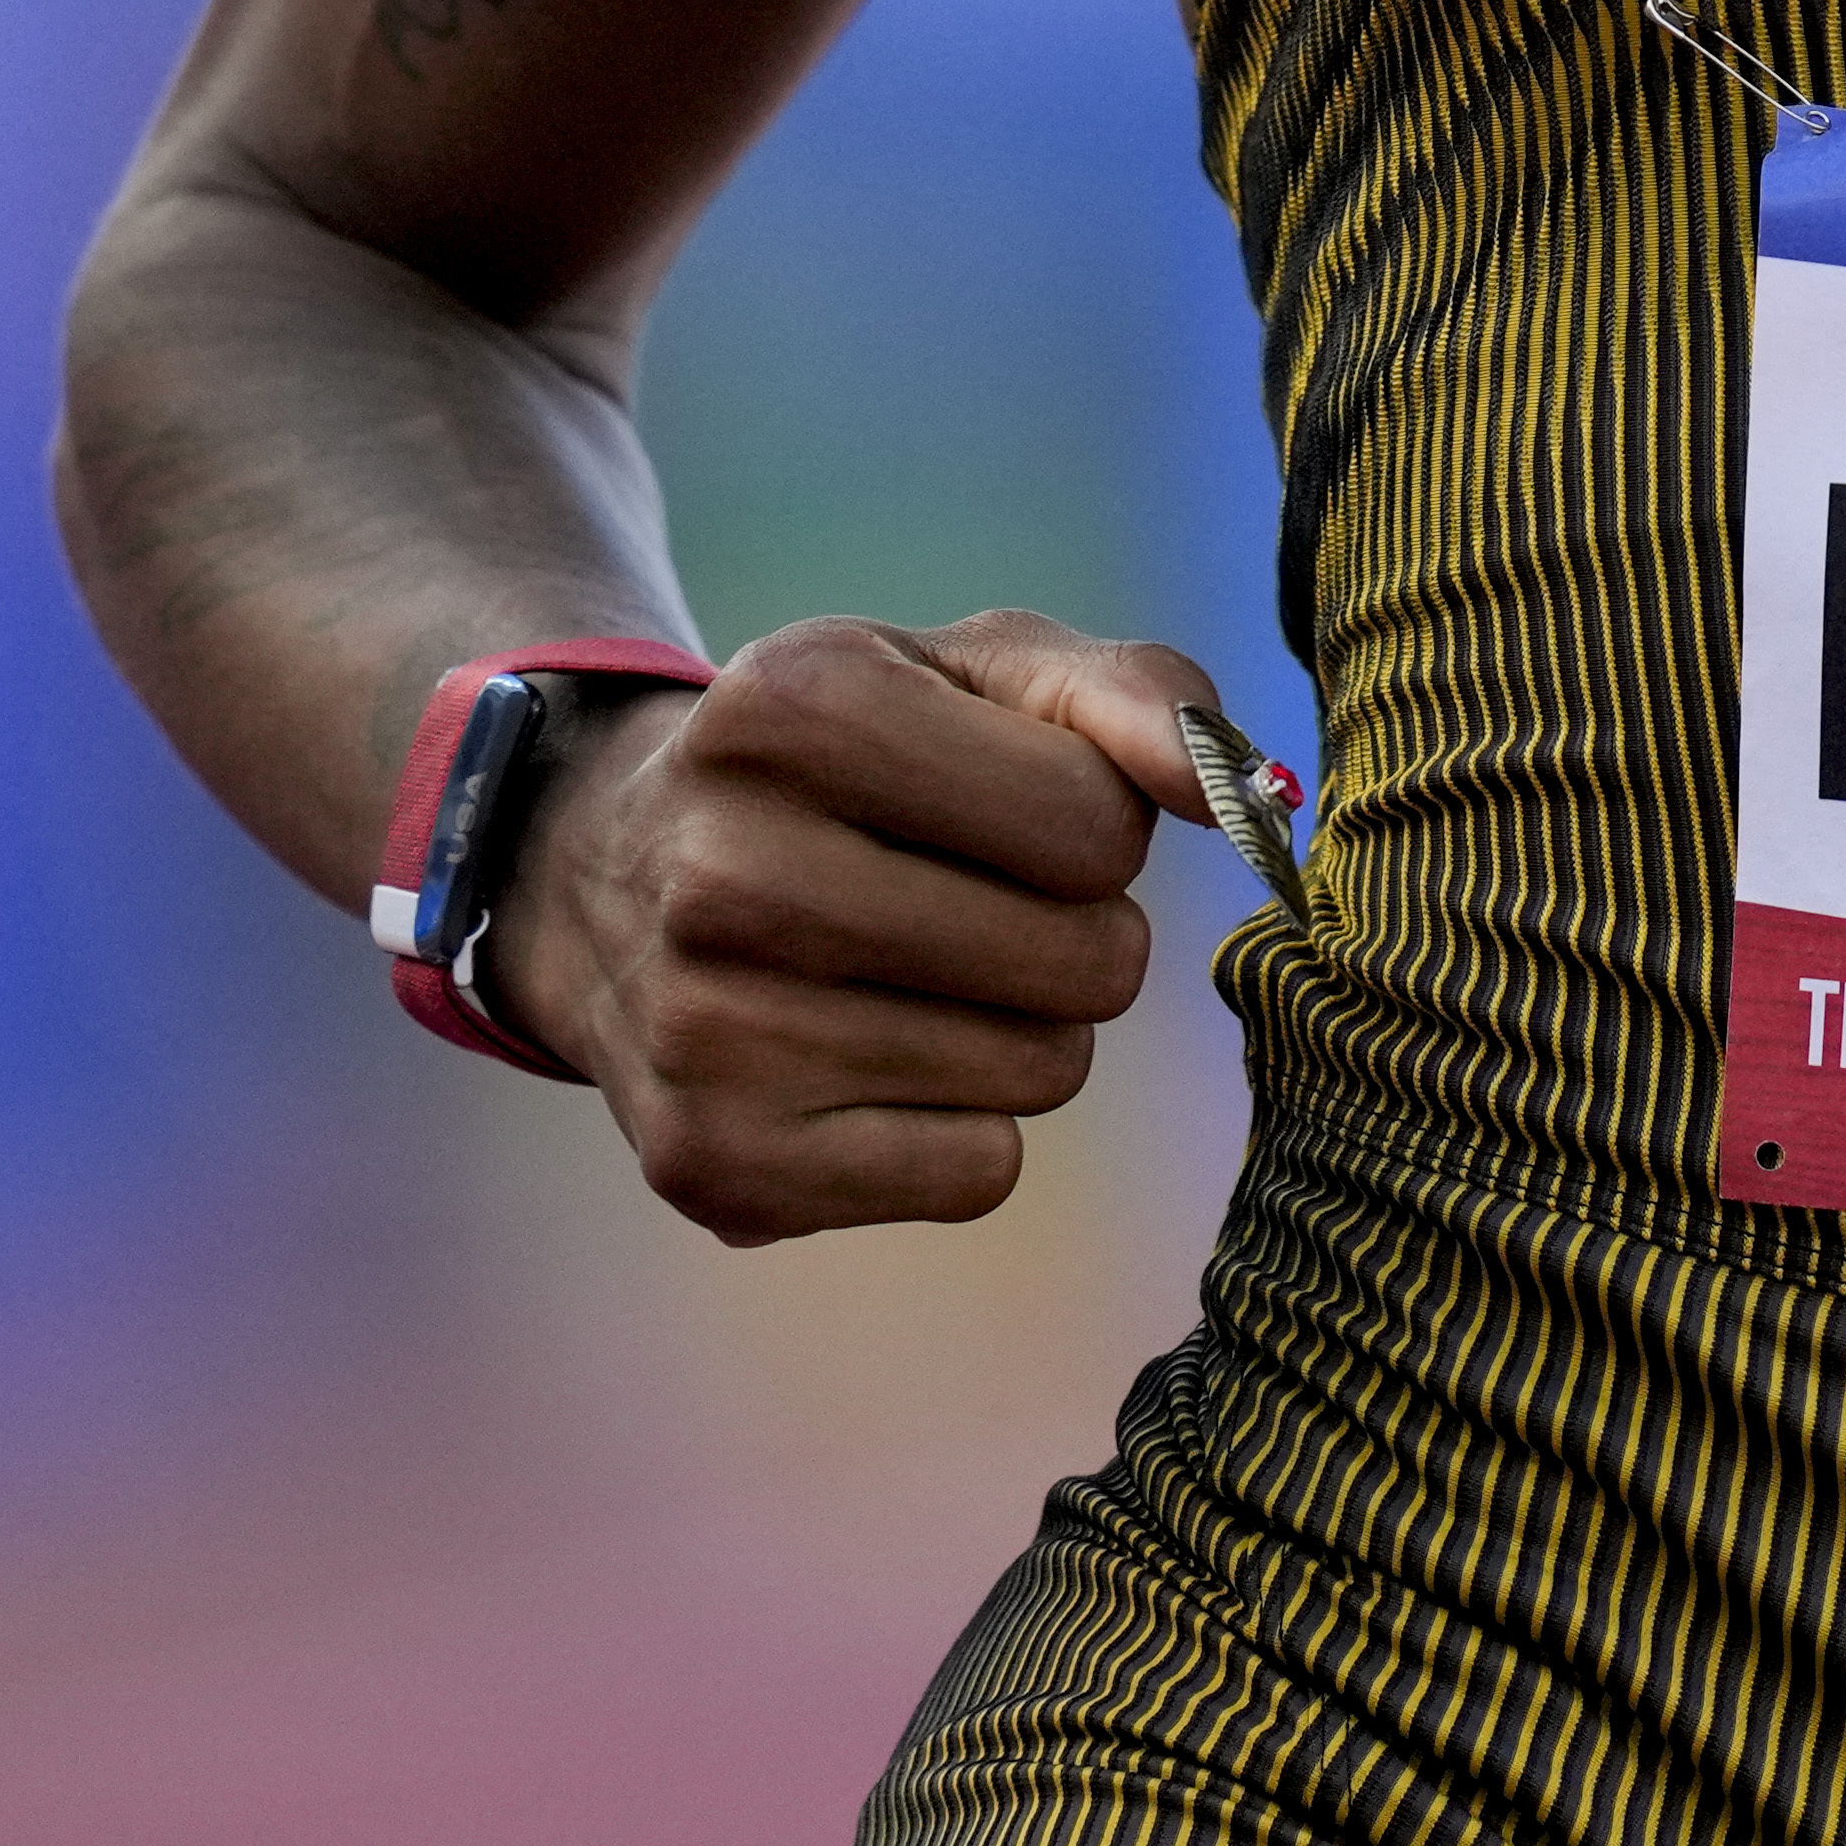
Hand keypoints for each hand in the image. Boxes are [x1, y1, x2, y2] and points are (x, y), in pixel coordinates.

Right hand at [492, 609, 1249, 1242]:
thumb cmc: (843, 761)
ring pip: (1046, 1074)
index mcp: (792, 709)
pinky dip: (963, 1126)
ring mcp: (708, 1032)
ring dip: (1023, 1028)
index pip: (1099, 822)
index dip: (1090, 821)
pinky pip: (980, 1172)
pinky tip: (865, 1060)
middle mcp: (725, 871)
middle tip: (965, 902)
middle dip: (1074, 931)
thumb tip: (1246, 797)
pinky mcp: (719, 1166)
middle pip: (1089, 960)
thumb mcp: (970, 672)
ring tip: (909, 974)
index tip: (997, 807)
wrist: (599, 879)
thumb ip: (1134, 695)